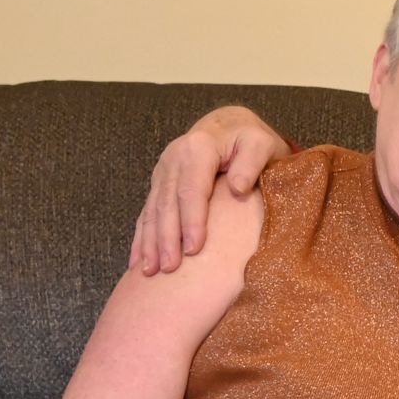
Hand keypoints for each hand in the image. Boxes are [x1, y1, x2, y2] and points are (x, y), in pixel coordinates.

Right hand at [131, 106, 289, 274]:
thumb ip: (251, 162)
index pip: (192, 190)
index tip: (195, 249)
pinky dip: (141, 237)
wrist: (229, 126)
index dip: (191, 221)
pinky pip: (147, 212)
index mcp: (198, 149)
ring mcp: (163, 171)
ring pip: (153, 210)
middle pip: (168, 204)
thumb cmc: (250, 139)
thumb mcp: (260, 143)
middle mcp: (174, 159)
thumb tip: (237, 188)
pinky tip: (138, 261)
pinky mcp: (159, 182)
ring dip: (150, 242)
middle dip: (167, 238)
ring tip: (150, 272)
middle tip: (170, 269)